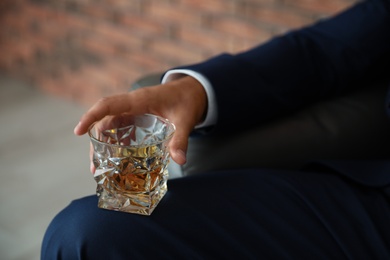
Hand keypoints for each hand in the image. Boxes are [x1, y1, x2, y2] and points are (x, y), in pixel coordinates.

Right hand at [74, 76, 207, 171]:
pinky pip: (121, 128)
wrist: (193, 91)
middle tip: (95, 166)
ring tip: (102, 167)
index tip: (78, 131)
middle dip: (95, 141)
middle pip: (105, 120)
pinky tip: (117, 159)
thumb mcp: (185, 120)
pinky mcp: (137, 116)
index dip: (91, 116)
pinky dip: (116, 143)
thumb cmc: (187, 101)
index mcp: (140, 100)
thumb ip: (181, 140)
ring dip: (104, 144)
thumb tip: (179, 161)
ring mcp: (134, 110)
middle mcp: (132, 104)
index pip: (109, 105)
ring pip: (111, 125)